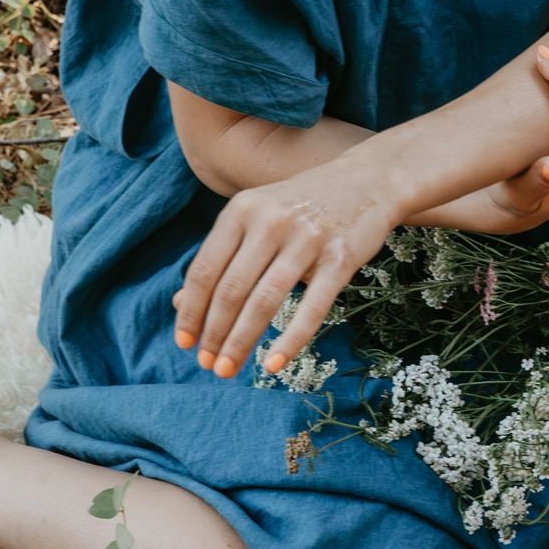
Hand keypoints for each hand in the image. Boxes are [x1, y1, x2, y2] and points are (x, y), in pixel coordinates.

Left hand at [172, 155, 397, 379]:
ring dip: (241, 341)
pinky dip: (291, 340)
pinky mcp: (340, 258)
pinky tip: (274, 364)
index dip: (190, 311)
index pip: (205, 270)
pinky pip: (311, 307)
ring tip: (228, 369)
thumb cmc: (304, 204)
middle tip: (207, 365)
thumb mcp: (257, 218)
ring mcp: (306, 239)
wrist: (368, 179)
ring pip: (264, 301)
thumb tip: (180, 304)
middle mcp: (270, 222)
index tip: (184, 343)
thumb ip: (223, 256)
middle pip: (231, 289)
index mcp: (242, 210)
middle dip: (214, 334)